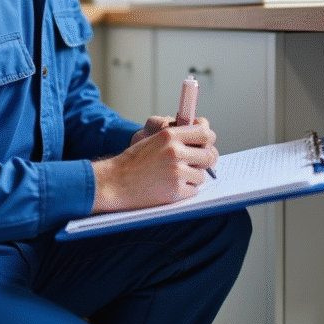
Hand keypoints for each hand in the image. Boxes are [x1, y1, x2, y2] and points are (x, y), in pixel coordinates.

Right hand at [92, 118, 217, 212]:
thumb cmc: (133, 162)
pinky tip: (170, 187)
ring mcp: (176, 172)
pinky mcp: (175, 191)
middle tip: (194, 165)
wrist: (114, 182)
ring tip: (175, 177)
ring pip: (202, 175)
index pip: (205, 132)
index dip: (208, 139)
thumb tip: (204, 141)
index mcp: (170, 135)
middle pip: (209, 155)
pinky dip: (186, 190)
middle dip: (204, 162)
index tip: (205, 144)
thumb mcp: (154, 140)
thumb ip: (177, 138)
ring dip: (193, 178)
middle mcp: (175, 152)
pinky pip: (194, 190)